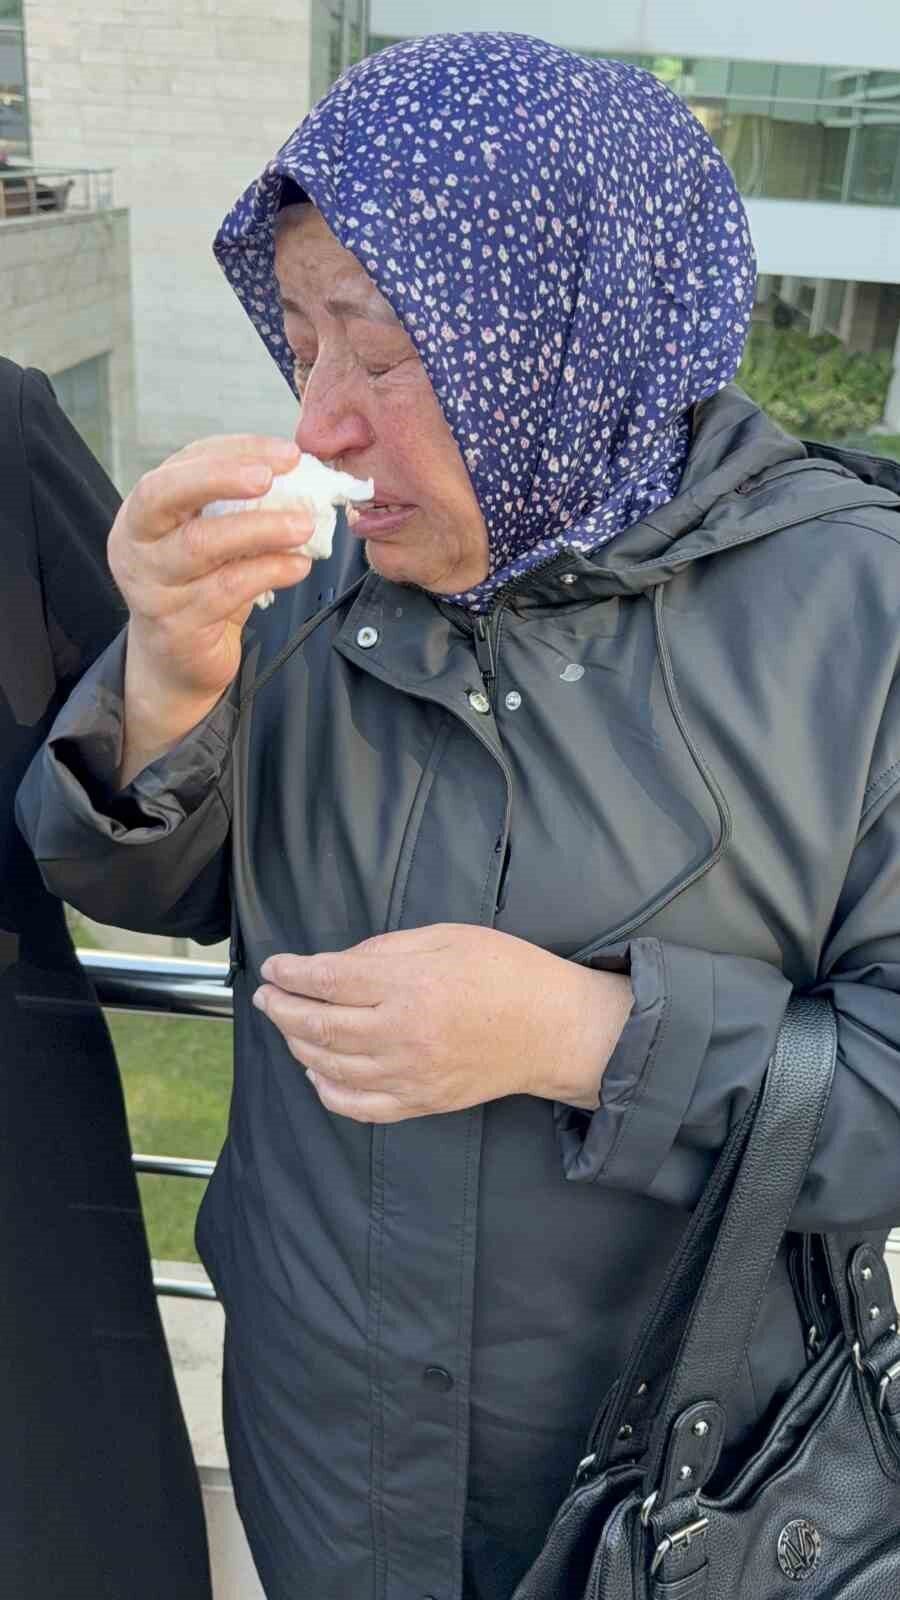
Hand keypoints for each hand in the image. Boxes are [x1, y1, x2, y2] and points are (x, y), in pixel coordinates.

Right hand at [108, 435, 313, 783]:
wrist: (176, 663)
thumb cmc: (200, 588)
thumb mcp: (212, 540)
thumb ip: (238, 508)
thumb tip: (299, 474)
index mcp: (142, 513)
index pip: (181, 465)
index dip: (233, 453)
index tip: (286, 454)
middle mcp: (135, 545)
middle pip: (165, 495)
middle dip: (221, 476)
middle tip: (272, 475)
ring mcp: (150, 586)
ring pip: (202, 545)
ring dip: (261, 530)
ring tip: (305, 526)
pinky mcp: (175, 625)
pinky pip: (227, 590)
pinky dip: (268, 572)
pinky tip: (298, 566)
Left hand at [252, 924, 633, 1122]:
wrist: (552, 1029)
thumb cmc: (505, 973)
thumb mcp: (446, 937)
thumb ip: (386, 949)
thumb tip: (337, 964)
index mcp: (409, 986)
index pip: (328, 981)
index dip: (291, 973)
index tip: (274, 967)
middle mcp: (402, 1034)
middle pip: (318, 1026)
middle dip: (282, 1009)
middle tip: (267, 995)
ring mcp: (409, 1075)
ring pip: (329, 1067)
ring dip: (297, 1045)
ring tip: (288, 1026)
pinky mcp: (420, 1103)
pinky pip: (358, 1106)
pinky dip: (326, 1091)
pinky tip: (316, 1072)